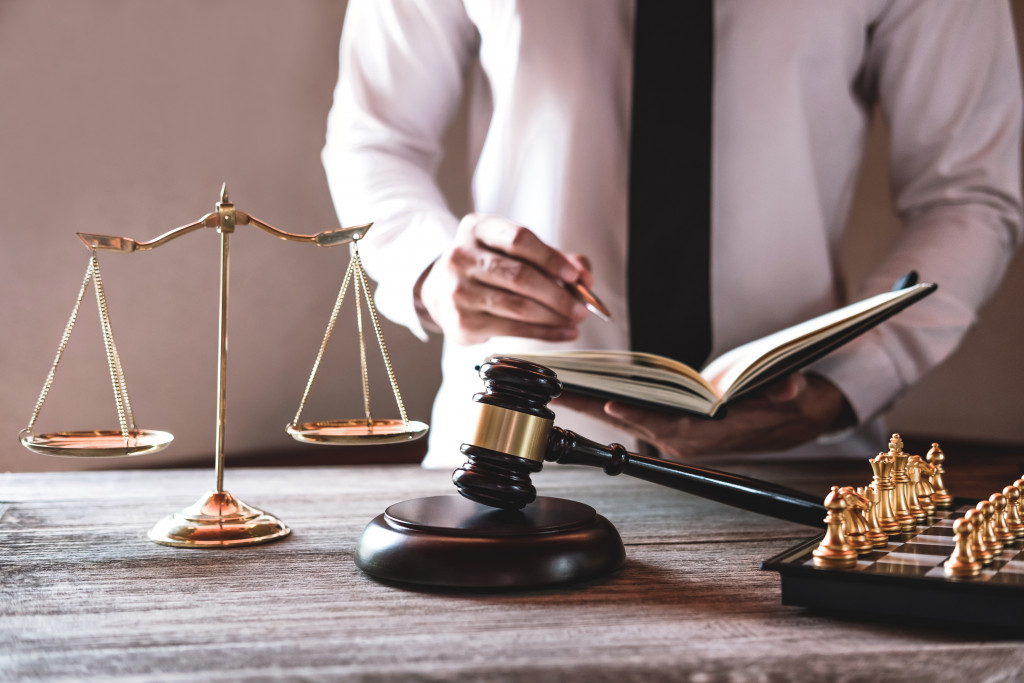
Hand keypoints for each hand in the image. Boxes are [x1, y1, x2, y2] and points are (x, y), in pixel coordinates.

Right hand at [415, 213, 591, 344]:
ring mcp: (458, 290)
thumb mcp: (514, 249)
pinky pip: (512, 329)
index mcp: (477, 228)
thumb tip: (585, 276)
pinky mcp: (462, 321)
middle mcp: (461, 256)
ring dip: (554, 316)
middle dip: (558, 295)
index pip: (519, 240)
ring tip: (576, 320)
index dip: (552, 259)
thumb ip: (552, 257)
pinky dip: (544, 333)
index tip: (576, 276)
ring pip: (518, 306)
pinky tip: (563, 332)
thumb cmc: (489, 266)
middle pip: (520, 276)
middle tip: (583, 307)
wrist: (441, 289)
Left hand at [553, 372, 854, 459]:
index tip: (609, 401)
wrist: (798, 418)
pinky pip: (633, 417)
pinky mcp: (671, 430)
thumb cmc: (791, 402)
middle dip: (596, 407)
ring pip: (629, 422)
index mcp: (713, 434)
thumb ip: (789, 391)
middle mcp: (688, 441)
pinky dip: (607, 404)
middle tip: (560, 389)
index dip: (640, 415)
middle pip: (635, 423)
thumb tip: (788, 386)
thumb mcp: (797, 393)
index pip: (670, 425)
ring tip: (560, 385)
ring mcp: (677, 438)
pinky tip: (582, 389)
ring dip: (594, 405)